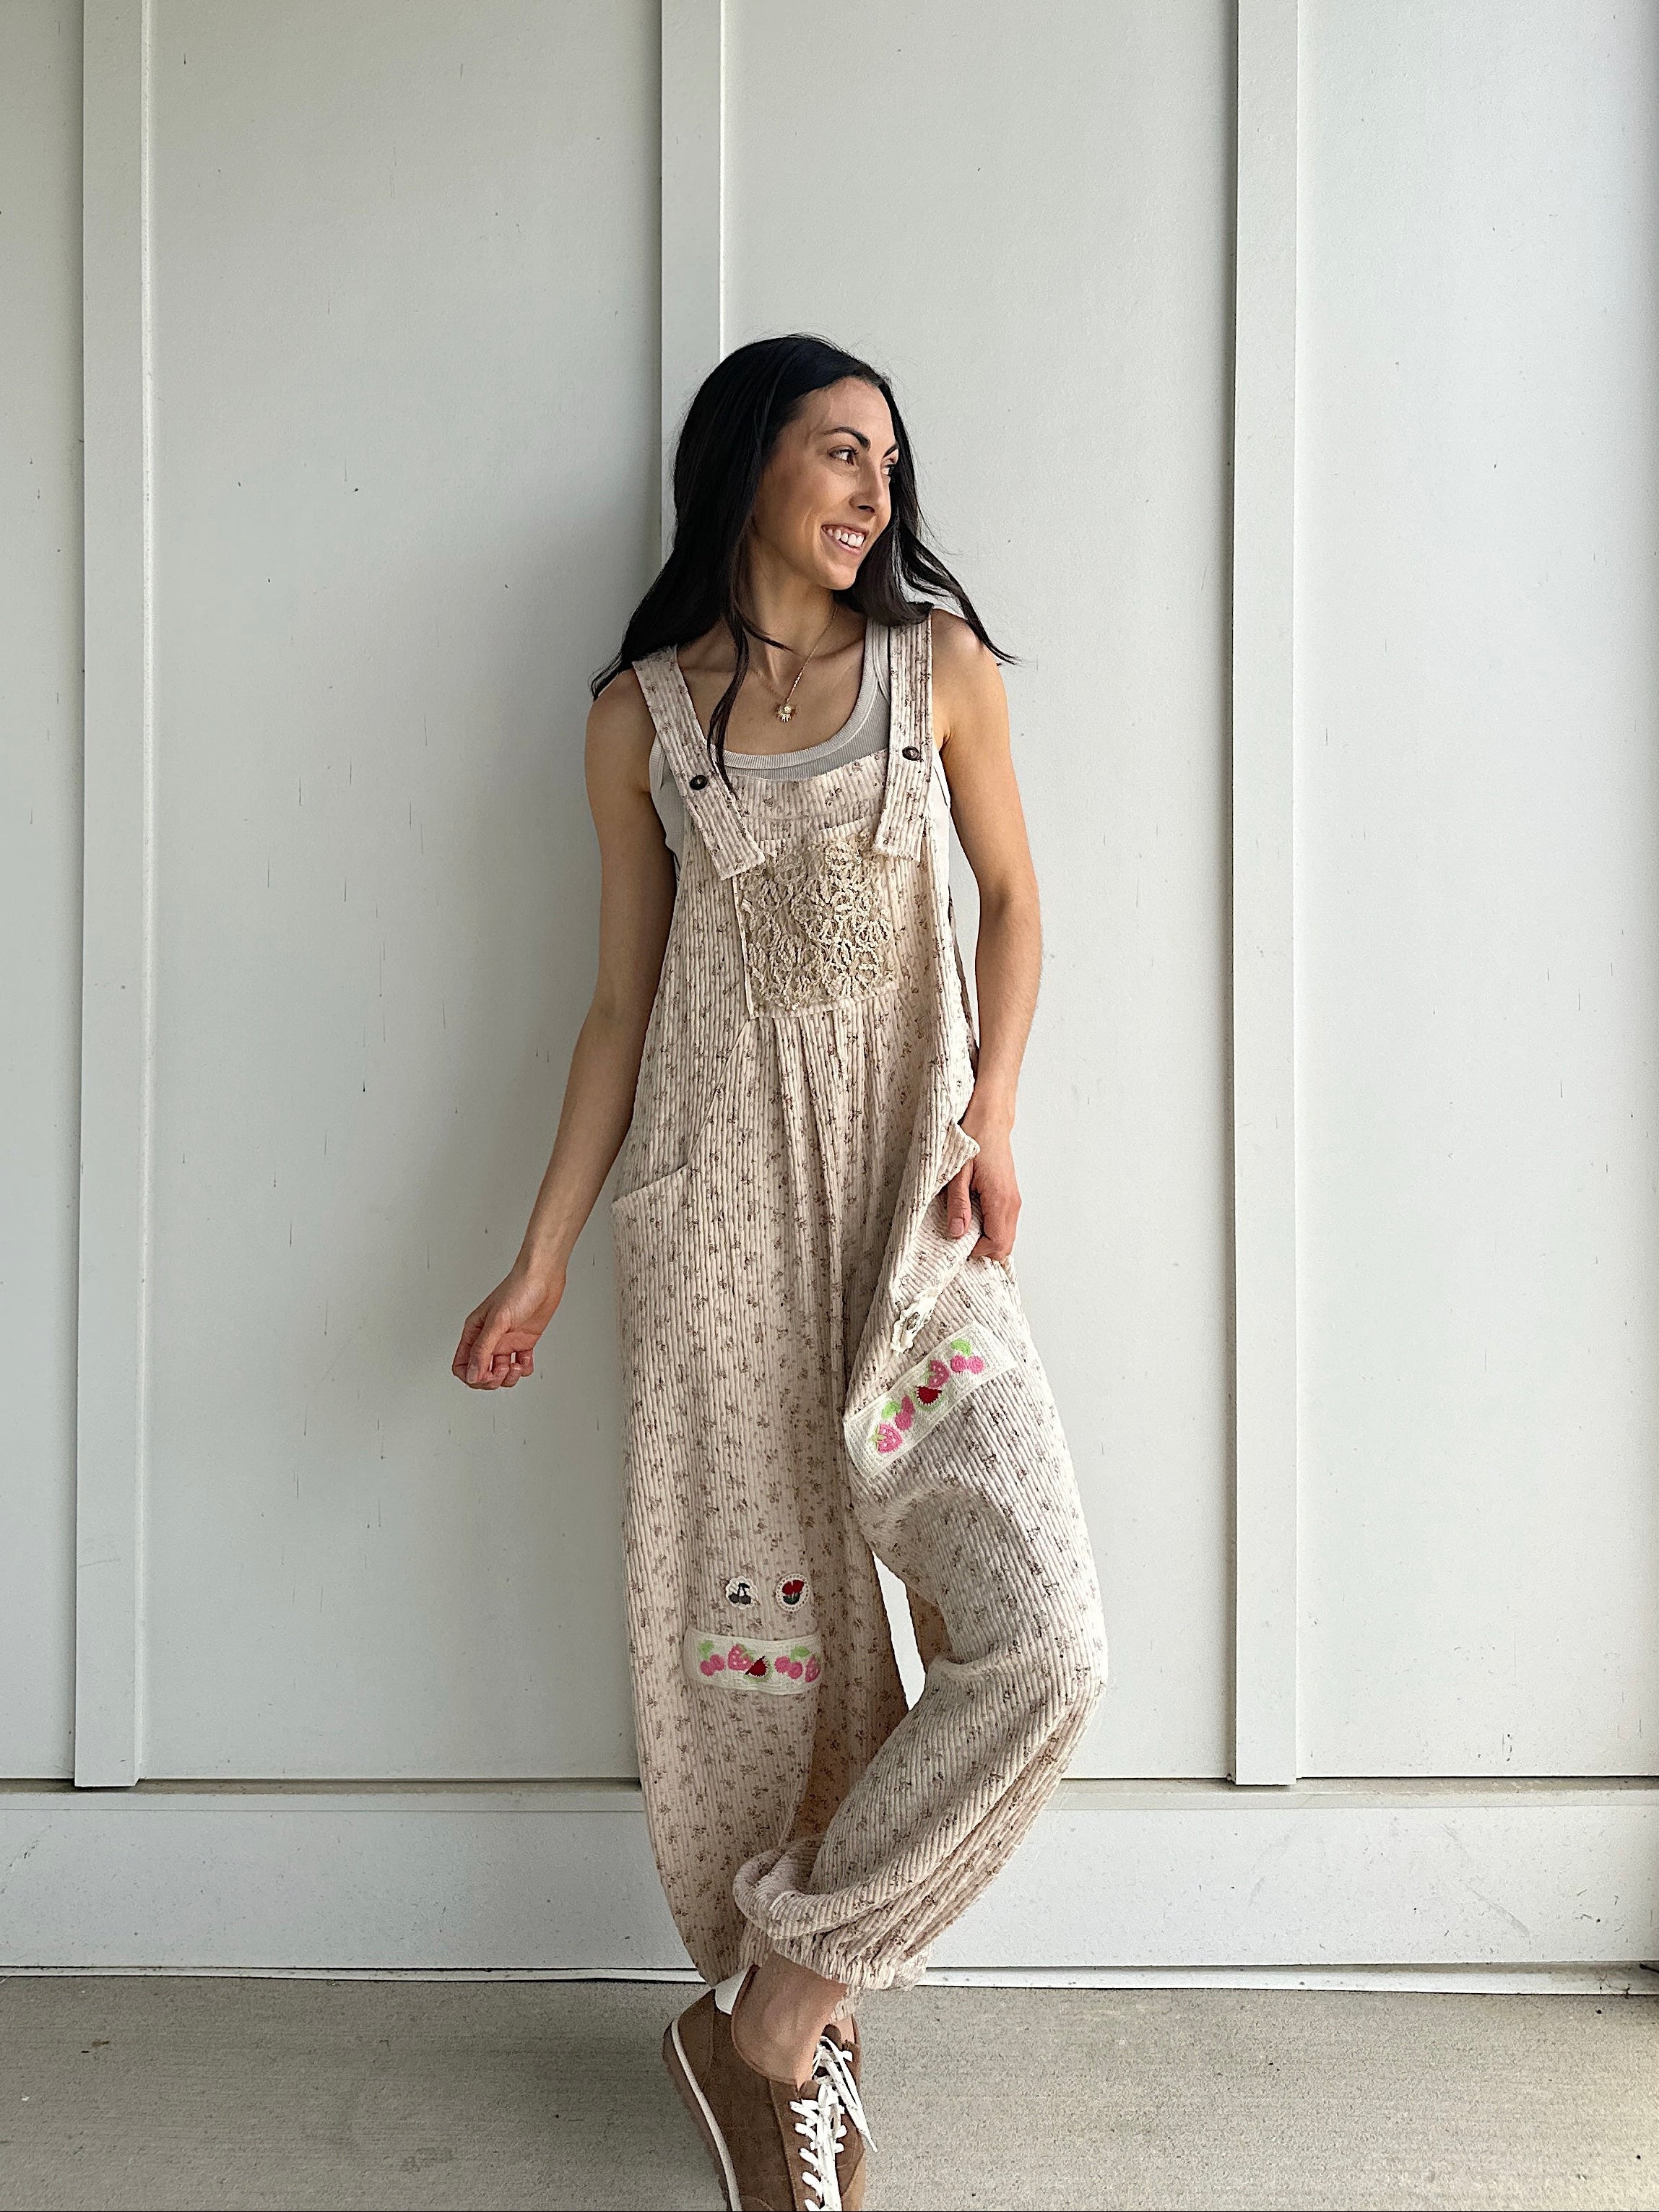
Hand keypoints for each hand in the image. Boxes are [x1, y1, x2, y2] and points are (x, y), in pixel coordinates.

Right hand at [452, 1261, 564, 1389]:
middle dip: (492, 1379)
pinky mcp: (523, 1342)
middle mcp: (489, 1339)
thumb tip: (472, 1374)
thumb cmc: (518, 1290)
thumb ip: (483, 1350)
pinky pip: (520, 1365)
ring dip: (509, 1376)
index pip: (462, 1365)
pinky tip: (527, 1357)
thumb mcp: (497, 1321)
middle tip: (504, 1369)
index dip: (472, 1376)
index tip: (486, 1374)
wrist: (543, 1278)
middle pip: (481, 1373)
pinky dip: (524, 1367)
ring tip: (517, 1364)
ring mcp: (506, 1341)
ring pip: (501, 1373)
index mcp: (474, 1332)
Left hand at [943, 1093, 1019, 1262]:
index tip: (957, 1241)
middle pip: (1005, 1247)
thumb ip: (958, 1205)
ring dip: (986, 1239)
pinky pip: (1004, 1224)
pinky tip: (972, 1215)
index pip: (997, 1245)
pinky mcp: (1010, 1196)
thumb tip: (957, 1233)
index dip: (976, 1251)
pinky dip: (990, 1229)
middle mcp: (1012, 1204)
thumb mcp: (957, 1174)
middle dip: (982, 1249)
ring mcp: (1013, 1201)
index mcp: (1000, 1200)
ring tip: (964, 1224)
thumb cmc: (974, 1140)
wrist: (990, 1120)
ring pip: (1006, 1237)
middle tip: (960, 1236)